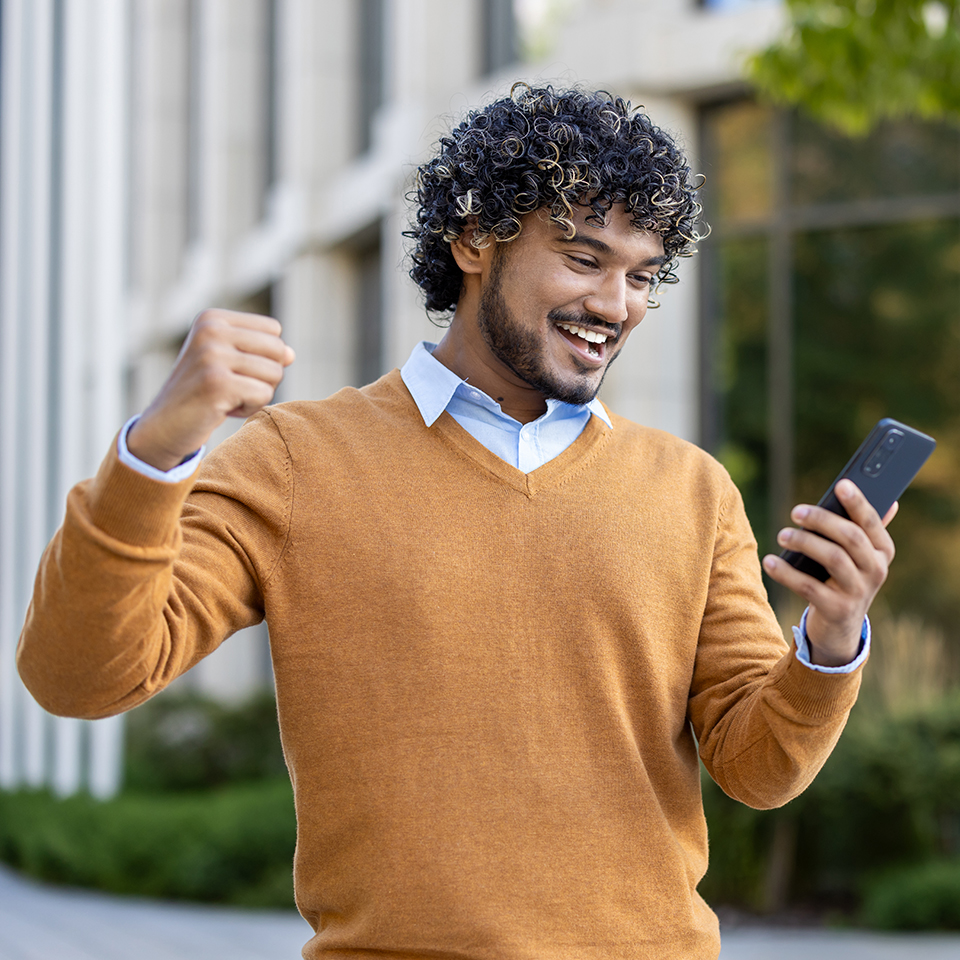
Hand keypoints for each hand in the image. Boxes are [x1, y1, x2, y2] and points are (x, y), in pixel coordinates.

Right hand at [127, 309, 294, 471]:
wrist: (162, 428)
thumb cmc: (200, 395)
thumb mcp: (227, 363)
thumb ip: (261, 352)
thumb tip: (291, 354)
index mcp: (212, 318)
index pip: (273, 330)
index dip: (263, 356)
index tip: (232, 370)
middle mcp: (211, 330)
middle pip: (278, 350)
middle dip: (265, 376)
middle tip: (233, 388)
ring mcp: (212, 355)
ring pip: (274, 374)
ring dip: (256, 394)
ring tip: (225, 398)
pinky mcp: (217, 383)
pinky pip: (264, 395)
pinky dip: (249, 408)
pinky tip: (223, 409)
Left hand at [762, 479, 896, 665]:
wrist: (839, 627)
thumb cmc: (844, 579)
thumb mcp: (859, 557)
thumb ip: (866, 530)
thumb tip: (891, 501)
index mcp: (882, 551)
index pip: (871, 522)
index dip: (858, 503)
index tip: (841, 485)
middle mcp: (876, 570)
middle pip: (851, 537)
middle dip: (822, 520)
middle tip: (796, 512)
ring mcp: (858, 592)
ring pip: (834, 559)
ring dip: (805, 543)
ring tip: (782, 535)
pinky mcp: (837, 610)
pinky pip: (809, 587)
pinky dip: (787, 573)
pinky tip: (770, 561)